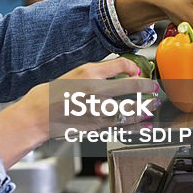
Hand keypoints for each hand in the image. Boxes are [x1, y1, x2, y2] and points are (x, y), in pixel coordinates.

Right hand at [0, 57, 156, 167]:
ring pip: (131, 110)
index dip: (134, 67)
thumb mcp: (73, 74)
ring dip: (145, 108)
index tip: (138, 71)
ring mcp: (98, 111)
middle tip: (153, 87)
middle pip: (132, 87)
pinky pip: (123, 126)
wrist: (38, 116)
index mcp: (89, 73)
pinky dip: (136, 126)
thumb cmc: (51, 95)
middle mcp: (96, 91)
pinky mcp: (97, 126)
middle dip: (147, 87)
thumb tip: (117, 72)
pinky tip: (143, 124)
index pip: (121, 65)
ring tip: (152, 105)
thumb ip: (95, 72)